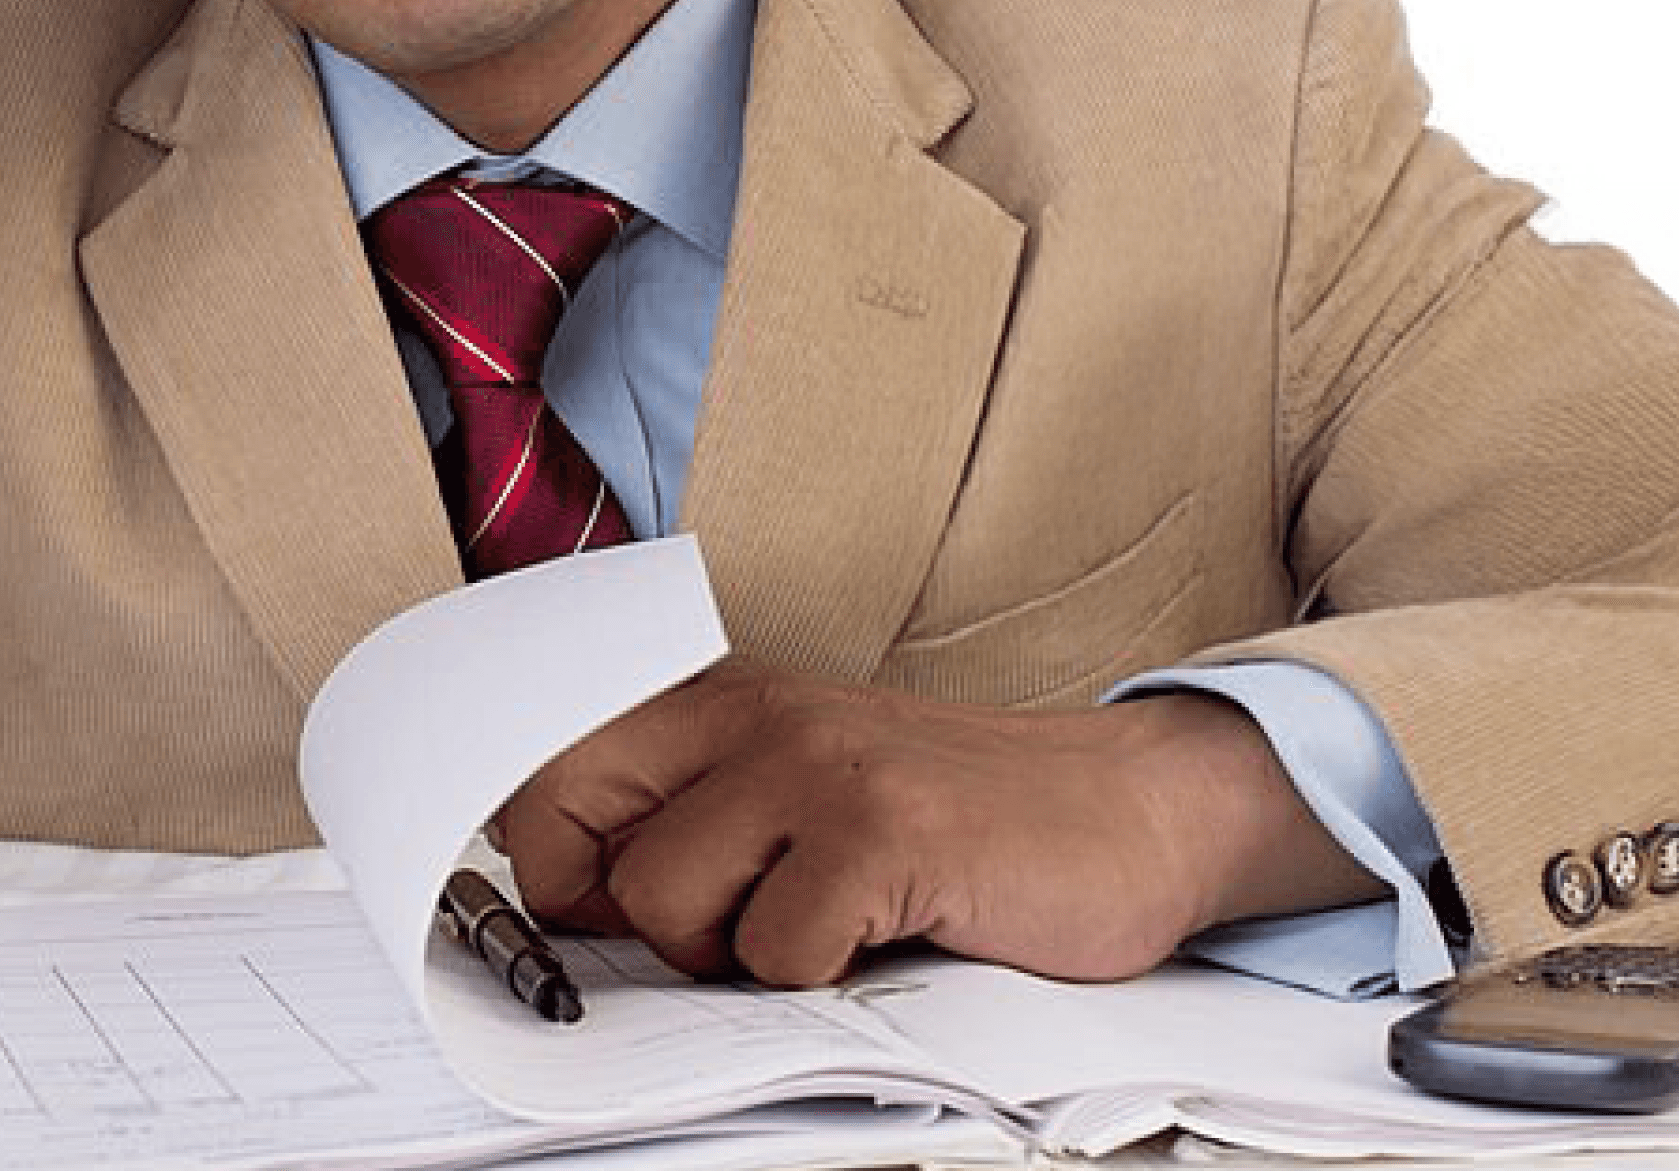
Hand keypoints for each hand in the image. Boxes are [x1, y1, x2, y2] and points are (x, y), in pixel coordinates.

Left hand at [492, 659, 1376, 987]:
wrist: (1134, 810)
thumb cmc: (965, 823)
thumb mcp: (809, 791)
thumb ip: (699, 817)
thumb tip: (571, 902)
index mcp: (725, 701)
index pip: (544, 763)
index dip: (551, 859)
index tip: (601, 903)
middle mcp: (756, 714)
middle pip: (568, 827)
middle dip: (625, 915)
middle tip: (724, 929)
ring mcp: (818, 768)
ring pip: (658, 897)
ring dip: (730, 952)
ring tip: (822, 928)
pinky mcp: (884, 834)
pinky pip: (775, 951)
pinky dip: (820, 977)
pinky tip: (885, 934)